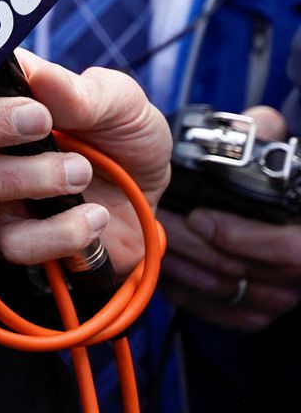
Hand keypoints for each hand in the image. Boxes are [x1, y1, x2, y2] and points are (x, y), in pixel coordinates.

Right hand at [0, 50, 170, 274]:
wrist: (154, 201)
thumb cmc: (123, 139)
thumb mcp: (120, 103)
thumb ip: (83, 92)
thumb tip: (43, 78)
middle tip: (39, 120)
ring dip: (29, 176)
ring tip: (82, 171)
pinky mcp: (7, 238)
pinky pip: (8, 240)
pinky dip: (58, 230)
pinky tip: (95, 217)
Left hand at [159, 106, 300, 332]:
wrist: (278, 221)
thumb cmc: (275, 186)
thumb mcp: (280, 160)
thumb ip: (268, 140)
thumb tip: (262, 122)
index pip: (290, 251)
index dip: (241, 238)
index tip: (200, 218)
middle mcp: (298, 275)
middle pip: (242, 270)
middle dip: (192, 246)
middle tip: (155, 221)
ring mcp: (277, 298)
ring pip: (224, 291)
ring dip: (182, 266)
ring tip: (151, 237)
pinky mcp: (255, 313)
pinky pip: (216, 311)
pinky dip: (186, 290)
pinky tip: (162, 265)